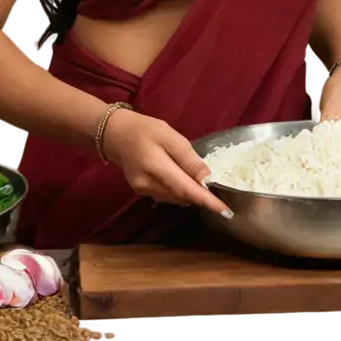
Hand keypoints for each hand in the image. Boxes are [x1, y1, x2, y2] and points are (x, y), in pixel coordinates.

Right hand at [100, 109, 232, 217]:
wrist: (114, 133)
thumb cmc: (144, 129)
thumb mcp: (170, 136)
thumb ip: (188, 158)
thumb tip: (207, 178)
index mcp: (157, 168)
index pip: (187, 190)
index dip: (207, 201)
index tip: (226, 211)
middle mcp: (149, 185)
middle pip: (182, 196)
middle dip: (201, 196)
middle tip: (218, 191)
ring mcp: (143, 190)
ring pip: (175, 198)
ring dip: (190, 193)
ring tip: (201, 184)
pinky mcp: (141, 191)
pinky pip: (166, 195)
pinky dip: (178, 191)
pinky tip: (182, 180)